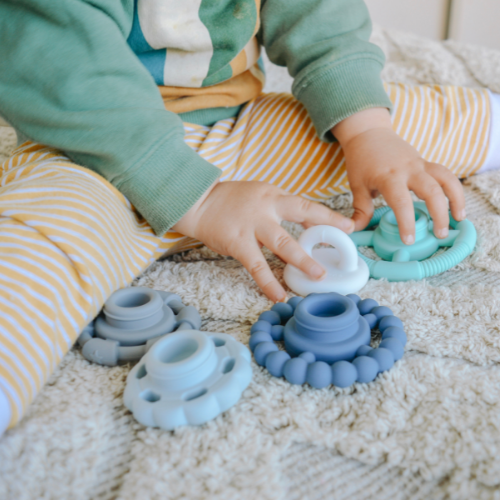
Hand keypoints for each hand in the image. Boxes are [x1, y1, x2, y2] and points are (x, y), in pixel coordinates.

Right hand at [172, 180, 354, 301]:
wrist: (196, 201)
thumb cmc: (229, 200)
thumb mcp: (258, 195)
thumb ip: (279, 208)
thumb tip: (306, 225)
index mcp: (273, 195)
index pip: (305, 205)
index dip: (327, 216)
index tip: (348, 227)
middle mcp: (266, 206)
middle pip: (301, 214)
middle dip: (324, 229)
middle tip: (344, 246)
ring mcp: (252, 224)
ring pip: (282, 243)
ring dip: (302, 260)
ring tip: (318, 276)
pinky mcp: (237, 241)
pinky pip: (256, 265)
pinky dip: (268, 282)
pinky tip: (278, 295)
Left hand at [333, 108, 465, 244]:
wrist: (369, 133)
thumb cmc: (361, 161)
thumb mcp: (357, 186)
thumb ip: (360, 209)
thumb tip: (356, 230)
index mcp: (388, 177)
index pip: (401, 203)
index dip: (407, 223)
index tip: (408, 240)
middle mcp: (408, 169)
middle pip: (431, 191)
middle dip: (439, 214)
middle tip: (440, 234)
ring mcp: (420, 164)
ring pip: (446, 179)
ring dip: (456, 199)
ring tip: (459, 218)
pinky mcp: (425, 163)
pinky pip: (445, 174)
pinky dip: (453, 189)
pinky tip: (455, 205)